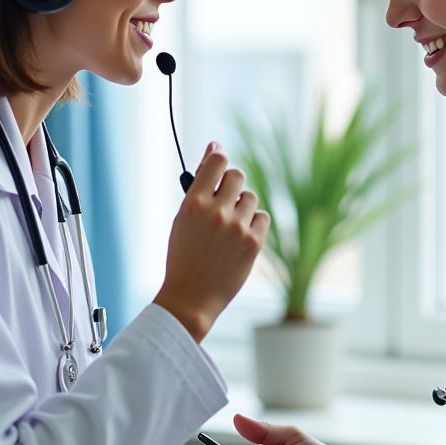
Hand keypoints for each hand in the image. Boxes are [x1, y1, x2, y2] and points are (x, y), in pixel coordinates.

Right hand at [154, 144, 269, 342]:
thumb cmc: (184, 255)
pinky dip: (253, 223)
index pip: (217, 162)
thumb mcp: (183, 218)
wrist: (191, 297)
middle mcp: (216, 212)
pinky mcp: (253, 243)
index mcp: (193, 204)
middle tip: (223, 199)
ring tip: (228, 225)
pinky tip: (240, 236)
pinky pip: (262, 216)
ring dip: (242, 206)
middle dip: (231, 184)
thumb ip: (199, 186)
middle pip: (237, 175)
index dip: (218, 158)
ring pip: (250, 197)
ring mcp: (237, 228)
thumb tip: (214, 147)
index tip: (217, 163)